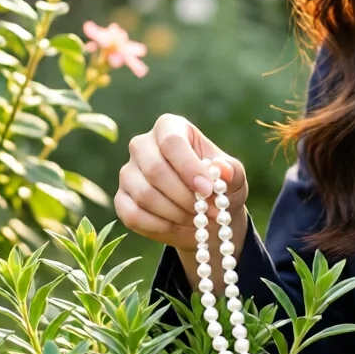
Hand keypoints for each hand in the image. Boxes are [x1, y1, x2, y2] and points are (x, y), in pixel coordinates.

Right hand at [115, 114, 247, 255]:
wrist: (205, 214)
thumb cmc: (219, 187)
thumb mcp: (233, 178)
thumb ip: (231, 171)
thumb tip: (222, 170)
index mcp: (170, 127)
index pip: (171, 141)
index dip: (189, 167)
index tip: (208, 190)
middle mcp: (143, 145)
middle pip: (155, 169)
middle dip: (184, 196)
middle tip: (206, 212)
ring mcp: (128, 172)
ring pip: (145, 195)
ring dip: (176, 213)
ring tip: (197, 219)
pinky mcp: (121, 199)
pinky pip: (133, 215)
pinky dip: (159, 226)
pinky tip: (178, 226)